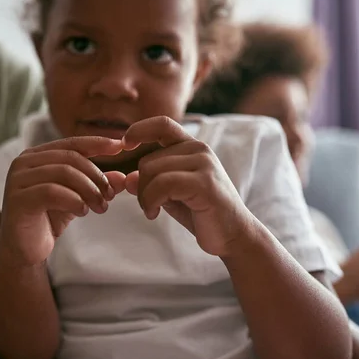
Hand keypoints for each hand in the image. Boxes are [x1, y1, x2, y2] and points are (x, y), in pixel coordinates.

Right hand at [0, 137, 125, 265]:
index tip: (121, 146)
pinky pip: (52, 192)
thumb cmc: (48, 219)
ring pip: (63, 173)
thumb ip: (96, 185)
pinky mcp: (17, 199)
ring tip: (100, 207)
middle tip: (110, 196)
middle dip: (96, 176)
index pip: (71, 144)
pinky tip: (82, 211)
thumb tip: (124, 177)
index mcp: (36, 155)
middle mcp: (23, 162)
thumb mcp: (78, 198)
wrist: (25, 250)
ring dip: (89, 190)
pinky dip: (74, 200)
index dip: (97, 143)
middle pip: (70, 158)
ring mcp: (17, 180)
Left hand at [122, 116, 251, 256]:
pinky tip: (154, 214)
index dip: (139, 130)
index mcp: (192, 147)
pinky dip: (151, 201)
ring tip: (152, 211)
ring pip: (152, 172)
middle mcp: (199, 150)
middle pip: (148, 160)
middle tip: (147, 206)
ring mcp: (204, 165)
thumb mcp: (170, 195)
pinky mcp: (205, 184)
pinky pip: (162, 185)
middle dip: (140, 186)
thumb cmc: (201, 213)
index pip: (163, 124)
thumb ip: (150, 183)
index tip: (125, 144)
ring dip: (144, 197)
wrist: (234, 235)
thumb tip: (126, 178)